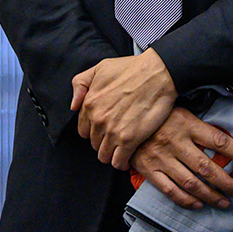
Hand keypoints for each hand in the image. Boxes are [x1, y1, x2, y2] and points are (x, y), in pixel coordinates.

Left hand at [70, 50, 176, 168]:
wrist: (158, 73)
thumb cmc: (132, 69)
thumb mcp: (100, 68)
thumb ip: (80, 84)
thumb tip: (74, 105)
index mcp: (90, 103)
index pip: (83, 130)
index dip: (94, 130)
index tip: (105, 129)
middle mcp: (98, 119)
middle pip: (94, 143)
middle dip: (104, 141)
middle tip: (116, 136)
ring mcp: (113, 131)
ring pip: (104, 155)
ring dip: (112, 154)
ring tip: (122, 148)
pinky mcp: (129, 139)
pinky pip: (118, 162)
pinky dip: (122, 163)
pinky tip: (128, 157)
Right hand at [129, 106, 232, 209]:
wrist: (121, 118)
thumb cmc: (156, 114)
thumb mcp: (180, 109)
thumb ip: (199, 124)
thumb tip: (225, 137)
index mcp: (187, 124)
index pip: (220, 141)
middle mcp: (176, 142)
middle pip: (208, 167)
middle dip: (228, 182)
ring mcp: (162, 158)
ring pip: (192, 183)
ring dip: (211, 195)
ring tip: (225, 202)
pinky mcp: (149, 170)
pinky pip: (170, 190)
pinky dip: (186, 200)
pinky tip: (198, 204)